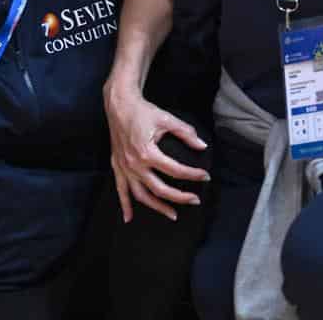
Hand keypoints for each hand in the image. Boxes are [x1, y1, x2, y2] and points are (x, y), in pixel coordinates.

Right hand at [104, 84, 207, 221]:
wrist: (119, 104)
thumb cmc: (143, 111)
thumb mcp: (166, 118)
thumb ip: (186, 133)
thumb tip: (202, 146)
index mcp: (147, 152)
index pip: (175, 170)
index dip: (193, 174)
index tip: (205, 176)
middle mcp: (134, 164)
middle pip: (160, 189)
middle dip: (179, 197)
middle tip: (195, 200)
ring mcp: (124, 168)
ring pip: (141, 195)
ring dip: (157, 207)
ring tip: (173, 215)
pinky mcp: (117, 166)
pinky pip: (120, 190)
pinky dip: (125, 205)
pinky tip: (129, 218)